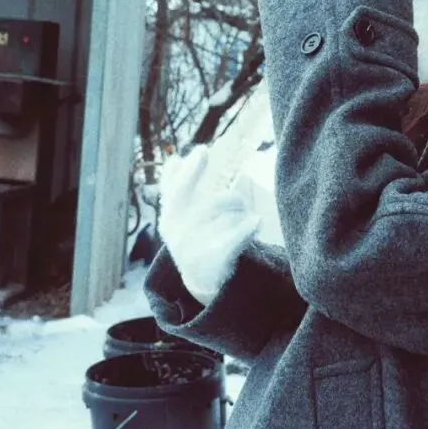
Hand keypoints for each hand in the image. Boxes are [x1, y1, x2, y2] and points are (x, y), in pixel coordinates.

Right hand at [158, 146, 260, 302]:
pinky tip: (257, 221)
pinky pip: (234, 239)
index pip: (175, 188)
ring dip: (239, 209)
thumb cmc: (194, 235)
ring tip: (244, 212)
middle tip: (238, 195)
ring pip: (225, 216)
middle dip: (221, 191)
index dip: (189, 169)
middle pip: (202, 200)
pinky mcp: (212, 261)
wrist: (199, 278)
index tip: (202, 150)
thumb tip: (175, 160)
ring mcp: (193, 247)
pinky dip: (248, 228)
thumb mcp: (181, 214)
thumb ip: (177, 187)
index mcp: (170, 216)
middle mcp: (178, 231)